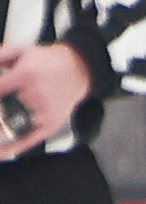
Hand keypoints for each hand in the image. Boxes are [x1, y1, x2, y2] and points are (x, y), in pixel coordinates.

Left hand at [0, 42, 92, 160]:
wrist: (79, 69)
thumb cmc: (49, 61)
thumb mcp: (21, 51)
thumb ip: (0, 57)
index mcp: (25, 76)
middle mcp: (35, 96)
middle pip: (2, 109)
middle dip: (1, 108)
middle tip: (5, 104)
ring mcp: (43, 113)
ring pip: (11, 123)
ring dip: (5, 121)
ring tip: (7, 115)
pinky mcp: (50, 124)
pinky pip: (28, 140)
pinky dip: (13, 147)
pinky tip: (2, 152)